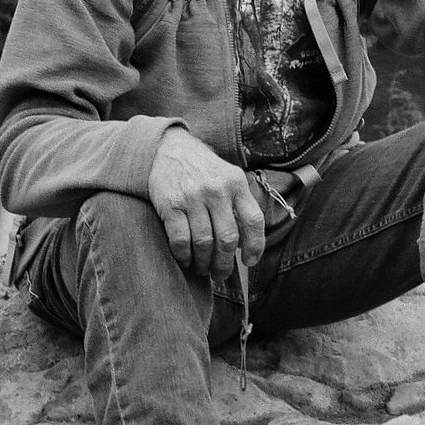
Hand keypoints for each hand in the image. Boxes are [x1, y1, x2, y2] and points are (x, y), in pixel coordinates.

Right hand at [147, 127, 264, 284]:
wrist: (168, 150)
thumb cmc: (203, 170)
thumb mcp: (228, 176)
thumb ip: (239, 203)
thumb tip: (246, 243)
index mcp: (236, 183)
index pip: (254, 220)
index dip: (255, 245)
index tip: (250, 261)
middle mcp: (217, 190)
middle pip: (228, 238)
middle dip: (225, 263)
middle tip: (221, 275)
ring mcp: (193, 197)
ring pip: (204, 243)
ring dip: (204, 263)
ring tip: (203, 270)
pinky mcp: (171, 205)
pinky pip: (180, 240)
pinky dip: (184, 256)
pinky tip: (186, 260)